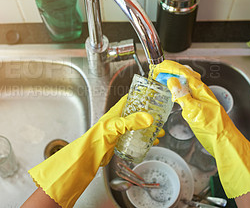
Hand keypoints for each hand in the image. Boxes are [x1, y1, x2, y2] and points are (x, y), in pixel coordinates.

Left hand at [27, 95, 152, 207]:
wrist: (90, 154)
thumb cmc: (97, 137)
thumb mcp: (117, 126)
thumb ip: (132, 121)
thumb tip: (148, 118)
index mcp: (117, 111)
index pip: (129, 99)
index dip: (140, 95)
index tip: (152, 94)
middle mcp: (119, 119)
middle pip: (136, 113)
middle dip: (149, 115)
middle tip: (160, 116)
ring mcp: (120, 130)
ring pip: (138, 126)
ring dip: (149, 128)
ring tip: (159, 131)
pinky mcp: (120, 141)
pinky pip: (135, 138)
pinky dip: (144, 139)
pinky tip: (150, 142)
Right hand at [151, 60, 249, 198]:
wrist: (224, 141)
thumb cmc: (213, 128)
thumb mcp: (194, 111)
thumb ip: (182, 96)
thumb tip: (172, 81)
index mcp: (200, 89)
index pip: (183, 72)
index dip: (169, 67)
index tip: (158, 67)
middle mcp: (200, 91)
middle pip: (184, 74)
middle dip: (170, 70)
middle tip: (157, 72)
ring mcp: (200, 98)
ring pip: (186, 82)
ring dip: (174, 78)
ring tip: (162, 80)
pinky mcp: (199, 106)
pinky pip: (187, 92)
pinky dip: (177, 89)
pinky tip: (173, 94)